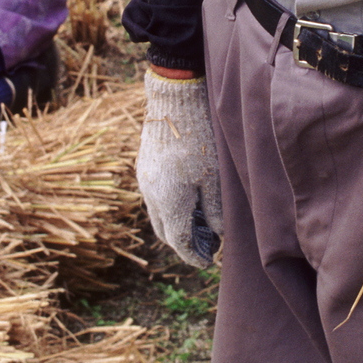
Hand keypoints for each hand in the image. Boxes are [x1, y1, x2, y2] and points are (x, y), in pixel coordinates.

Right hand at [138, 69, 222, 266]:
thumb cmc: (200, 137)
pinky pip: (154, 197)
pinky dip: (169, 207)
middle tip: (207, 245)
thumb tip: (217, 233)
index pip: (179, 242)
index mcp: (169, 202)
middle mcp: (152, 196)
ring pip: (158, 215)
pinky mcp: (144, 166)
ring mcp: (145, 180)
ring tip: (200, 222)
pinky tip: (188, 198)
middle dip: (185, 243)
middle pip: (166, 232)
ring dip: (176, 224)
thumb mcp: (215, 177)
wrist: (173, 100)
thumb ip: (215, 210)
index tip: (208, 262)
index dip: (195, 255)